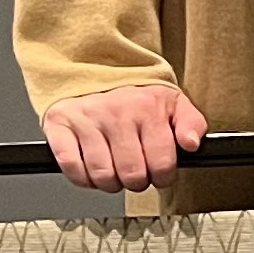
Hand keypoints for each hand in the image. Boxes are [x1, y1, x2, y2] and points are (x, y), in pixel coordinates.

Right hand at [42, 84, 206, 192]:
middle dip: (137, 182)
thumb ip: (192, 123)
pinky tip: (92, 170)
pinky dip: (83, 178)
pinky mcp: (60, 125)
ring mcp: (87, 119)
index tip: (159, 174)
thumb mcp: (173, 103)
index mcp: (149, 109)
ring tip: (115, 171)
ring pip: (102, 176)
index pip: (162, 164)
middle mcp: (117, 113)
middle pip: (132, 175)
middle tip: (136, 173)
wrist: (94, 69)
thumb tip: (193, 144)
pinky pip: (72, 168)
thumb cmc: (136, 97)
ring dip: (111, 183)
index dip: (163, 178)